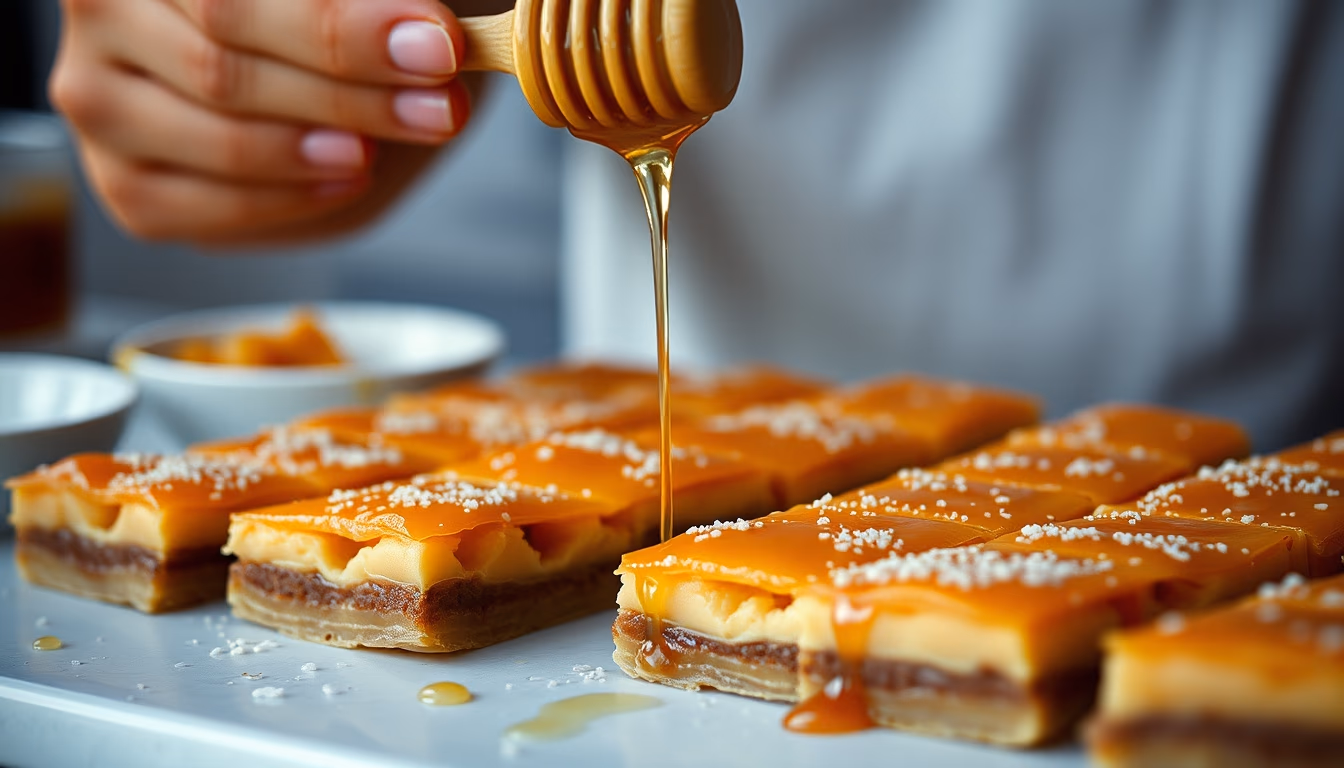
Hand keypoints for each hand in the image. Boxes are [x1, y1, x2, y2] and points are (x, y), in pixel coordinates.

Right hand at [50, 0, 477, 243]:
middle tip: (439, 110)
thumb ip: (367, 6)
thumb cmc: (346, 17)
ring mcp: (97, 96)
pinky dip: (285, 199)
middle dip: (351, 93)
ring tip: (386, 147)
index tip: (437, 47)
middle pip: (225, 67)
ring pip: (216, 136)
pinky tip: (345, 178)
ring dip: (318, 150)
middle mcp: (101, 6)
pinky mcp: (123, 179)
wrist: (326, 74)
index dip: (341, 29)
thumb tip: (425, 34)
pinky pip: (200, 206)